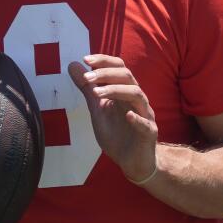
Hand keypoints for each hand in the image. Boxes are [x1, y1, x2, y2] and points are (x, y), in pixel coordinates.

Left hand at [68, 54, 157, 182]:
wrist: (132, 162)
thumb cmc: (117, 134)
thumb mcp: (97, 110)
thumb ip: (87, 89)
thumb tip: (73, 65)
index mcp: (125, 91)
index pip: (119, 68)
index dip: (104, 61)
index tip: (85, 59)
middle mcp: (137, 99)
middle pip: (127, 77)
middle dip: (106, 74)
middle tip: (87, 77)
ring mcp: (145, 115)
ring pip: (136, 94)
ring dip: (116, 91)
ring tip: (96, 93)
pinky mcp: (149, 133)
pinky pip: (146, 123)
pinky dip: (137, 118)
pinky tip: (128, 116)